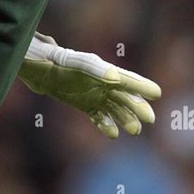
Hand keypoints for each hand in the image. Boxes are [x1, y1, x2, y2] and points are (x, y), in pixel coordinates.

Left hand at [19, 33, 160, 138]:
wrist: (36, 66)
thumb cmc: (56, 60)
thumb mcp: (76, 63)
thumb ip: (95, 69)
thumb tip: (116, 78)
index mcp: (105, 70)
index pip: (128, 80)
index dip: (143, 87)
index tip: (158, 94)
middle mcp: (103, 83)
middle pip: (125, 97)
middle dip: (138, 108)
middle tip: (148, 120)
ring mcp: (94, 94)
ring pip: (115, 109)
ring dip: (125, 119)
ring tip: (134, 131)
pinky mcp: (83, 104)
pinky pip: (99, 116)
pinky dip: (106, 125)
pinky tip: (113, 134)